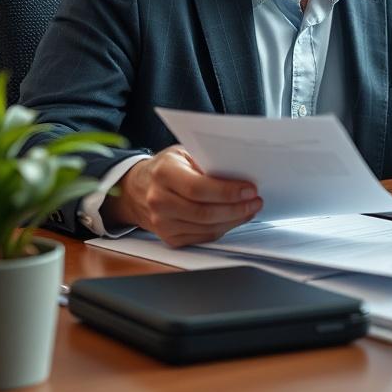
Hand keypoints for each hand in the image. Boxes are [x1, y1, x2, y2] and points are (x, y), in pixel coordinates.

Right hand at [105, 145, 261, 246]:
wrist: (137, 189)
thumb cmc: (165, 168)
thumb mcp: (182, 153)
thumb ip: (205, 161)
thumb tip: (238, 171)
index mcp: (164, 174)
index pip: (198, 188)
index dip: (227, 191)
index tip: (249, 189)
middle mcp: (159, 200)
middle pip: (204, 212)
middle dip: (236, 209)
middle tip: (255, 201)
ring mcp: (162, 223)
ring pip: (206, 227)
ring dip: (234, 220)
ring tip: (250, 209)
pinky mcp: (169, 238)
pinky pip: (203, 237)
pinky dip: (222, 228)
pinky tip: (234, 218)